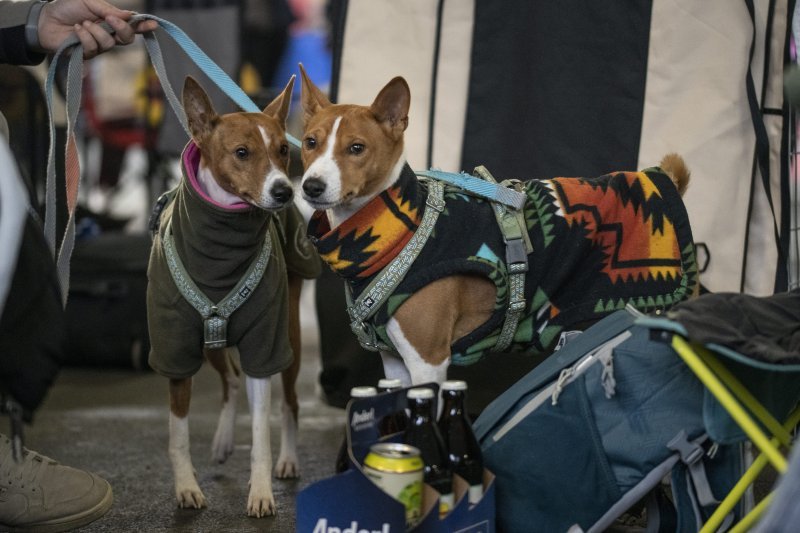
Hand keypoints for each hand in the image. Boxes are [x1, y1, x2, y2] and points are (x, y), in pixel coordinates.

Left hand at [37, 0, 158, 58]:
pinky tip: (76, 29)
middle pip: (127, 39)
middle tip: (111, 20)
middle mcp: (108, 35)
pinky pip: (93, 48)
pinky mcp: (87, 55)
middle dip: (122, 29)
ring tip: (82, 23)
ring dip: (96, 31)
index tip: (153, 24)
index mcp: (111, 21)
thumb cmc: (66, 8)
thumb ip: (108, 9)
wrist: (45, 19)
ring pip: (109, 44)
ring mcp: (98, 46)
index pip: (132, 25)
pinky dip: (85, 36)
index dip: (144, 26)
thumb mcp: (88, 1)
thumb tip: (129, 15)